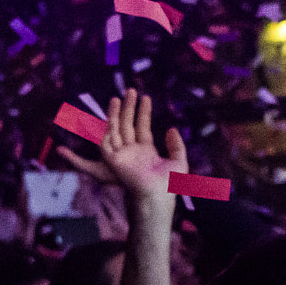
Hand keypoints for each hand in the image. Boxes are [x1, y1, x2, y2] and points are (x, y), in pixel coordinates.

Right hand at [98, 90, 187, 206]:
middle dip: (128, 108)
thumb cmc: (169, 184)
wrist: (157, 194)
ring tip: (117, 98)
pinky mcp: (113, 160)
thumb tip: (171, 129)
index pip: (142, 127)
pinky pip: (106, 143)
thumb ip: (176, 145)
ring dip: (115, 114)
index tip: (145, 97)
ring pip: (116, 130)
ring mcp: (122, 156)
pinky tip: (112, 117)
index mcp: (146, 152)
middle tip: (130, 90)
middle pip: (128, 125)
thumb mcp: (179, 160)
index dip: (143, 112)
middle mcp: (132, 152)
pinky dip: (107, 130)